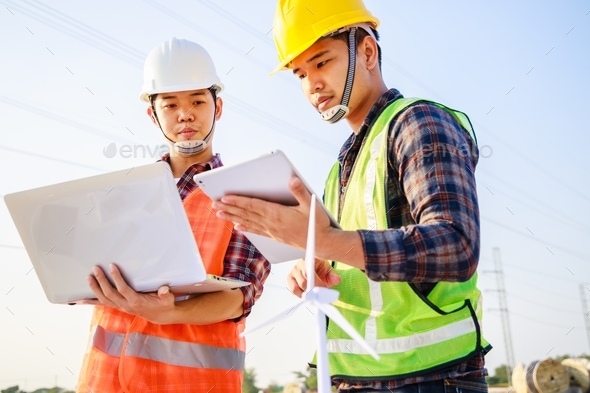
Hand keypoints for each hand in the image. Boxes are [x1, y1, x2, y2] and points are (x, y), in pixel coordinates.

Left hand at [78, 264, 175, 323]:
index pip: (123, 289)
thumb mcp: (168, 299)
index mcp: (136, 302)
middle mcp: (126, 306)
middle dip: (101, 281)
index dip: (117, 278)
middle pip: (109, 294)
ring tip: (89, 277)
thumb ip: (165, 294)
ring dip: (95, 289)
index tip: (112, 266)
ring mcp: (121, 307)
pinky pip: (103, 304)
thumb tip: (164, 289)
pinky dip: (92, 301)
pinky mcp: (119, 306)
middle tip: (96, 269)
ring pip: (104, 299)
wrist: (160, 316)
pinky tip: (81, 300)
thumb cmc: (164, 304)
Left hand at [212, 177, 332, 250]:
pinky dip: (245, 228)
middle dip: (230, 208)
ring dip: (233, 217)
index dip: (238, 201)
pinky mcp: (275, 236)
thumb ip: (300, 192)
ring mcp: (272, 231)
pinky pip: (256, 231)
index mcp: (278, 214)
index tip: (225, 197)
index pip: (254, 206)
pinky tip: (237, 227)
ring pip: (248, 222)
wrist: (322, 244)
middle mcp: (272, 224)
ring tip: (220, 213)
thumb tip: (292, 180)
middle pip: (247, 214)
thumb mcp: (311, 205)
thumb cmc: (317, 224)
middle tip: (215, 204)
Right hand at [287, 258, 340, 297]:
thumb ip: (333, 275)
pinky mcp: (290, 282)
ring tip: (315, 296)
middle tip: (321, 295)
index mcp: (307, 260)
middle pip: (303, 282)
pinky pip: (293, 291)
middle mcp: (298, 267)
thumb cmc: (321, 269)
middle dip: (313, 291)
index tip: (322, 288)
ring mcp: (292, 274)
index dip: (316, 283)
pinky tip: (309, 296)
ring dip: (306, 294)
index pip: (309, 272)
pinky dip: (301, 296)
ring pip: (296, 288)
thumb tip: (337, 279)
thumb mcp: (329, 270)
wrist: (316, 270)